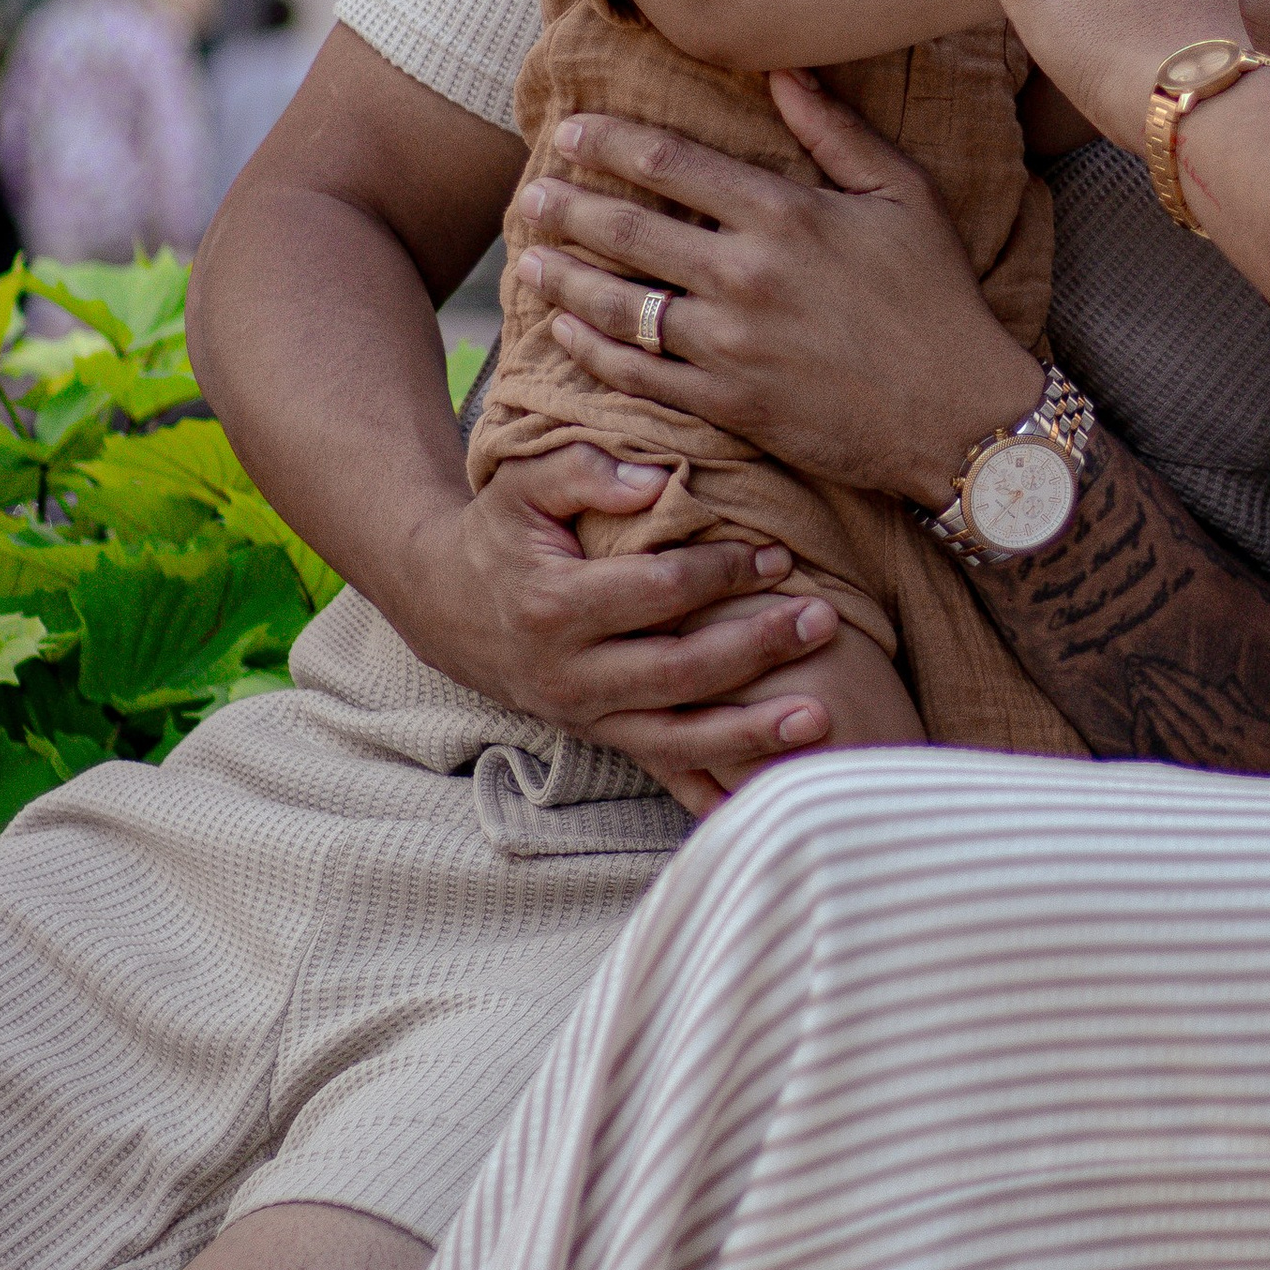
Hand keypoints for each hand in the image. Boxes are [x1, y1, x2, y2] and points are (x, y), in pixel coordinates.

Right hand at [394, 443, 856, 814]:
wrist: (445, 604)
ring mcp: (585, 717)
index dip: (721, 573)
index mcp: (552, 607)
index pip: (656, 593)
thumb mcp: (521, 484)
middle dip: (756, 651)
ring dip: (751, 734)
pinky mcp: (600, 737)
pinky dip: (711, 791)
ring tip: (819, 719)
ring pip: (676, 738)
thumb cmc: (500, 533)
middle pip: (678, 672)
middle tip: (824, 621)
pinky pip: (661, 771)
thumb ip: (583, 470)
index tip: (779, 555)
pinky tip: (766, 799)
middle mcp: (569, 674)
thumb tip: (659, 480)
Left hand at [508, 82, 1045, 509]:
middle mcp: (746, 275)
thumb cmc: (939, 296)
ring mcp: (731, 346)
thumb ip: (835, 130)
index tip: (569, 133)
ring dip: (565, 281)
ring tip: (528, 262)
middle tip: (530, 196)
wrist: (963, 415)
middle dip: (568, 209)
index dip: (609, 144)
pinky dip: (592, 353)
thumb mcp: (904, 194)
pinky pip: (638, 377)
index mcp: (785, 214)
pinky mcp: (728, 405)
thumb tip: (781, 69)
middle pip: (628, 231)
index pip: (670, 163)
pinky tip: (566, 333)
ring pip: (620, 307)